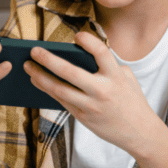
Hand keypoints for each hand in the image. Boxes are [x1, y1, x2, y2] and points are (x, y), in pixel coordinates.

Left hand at [23, 31, 159, 154]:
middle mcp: (102, 90)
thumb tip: (79, 56)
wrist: (138, 132)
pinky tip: (37, 80)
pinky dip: (47, 89)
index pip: (101, 52)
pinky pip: (61, 100)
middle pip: (70, 72)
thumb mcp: (127, 78)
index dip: (88, 41)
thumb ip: (108, 66)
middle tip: (34, 50)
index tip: (77, 35)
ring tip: (28, 66)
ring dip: (40, 76)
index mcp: (116, 76)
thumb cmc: (131, 100)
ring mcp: (90, 105)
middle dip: (48, 60)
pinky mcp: (82, 117)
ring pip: (59, 89)